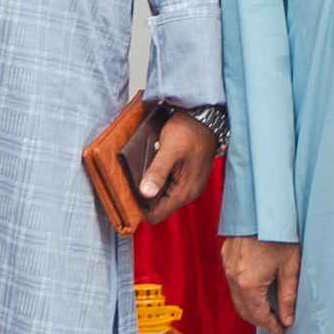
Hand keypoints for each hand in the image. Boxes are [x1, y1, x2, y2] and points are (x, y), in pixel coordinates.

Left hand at [127, 110, 220, 226]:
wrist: (206, 118)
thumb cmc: (189, 131)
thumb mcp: (169, 149)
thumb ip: (157, 172)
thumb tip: (145, 193)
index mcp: (185, 191)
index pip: (157, 215)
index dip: (140, 209)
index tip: (127, 196)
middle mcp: (189, 193)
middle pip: (159, 208)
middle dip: (144, 198)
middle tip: (132, 181)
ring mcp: (190, 186)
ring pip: (163, 198)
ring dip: (152, 187)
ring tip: (143, 172)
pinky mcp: (189, 178)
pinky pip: (169, 187)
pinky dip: (160, 181)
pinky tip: (155, 167)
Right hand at [221, 235, 299, 333]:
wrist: (264, 206)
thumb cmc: (280, 233)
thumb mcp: (290, 267)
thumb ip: (288, 296)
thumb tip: (288, 319)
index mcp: (248, 284)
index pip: (259, 316)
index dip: (271, 326)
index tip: (282, 332)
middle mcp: (233, 278)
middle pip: (244, 310)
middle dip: (260, 321)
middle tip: (277, 325)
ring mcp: (227, 266)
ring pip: (236, 298)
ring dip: (251, 308)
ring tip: (270, 310)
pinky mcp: (226, 256)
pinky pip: (233, 283)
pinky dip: (244, 293)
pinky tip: (258, 291)